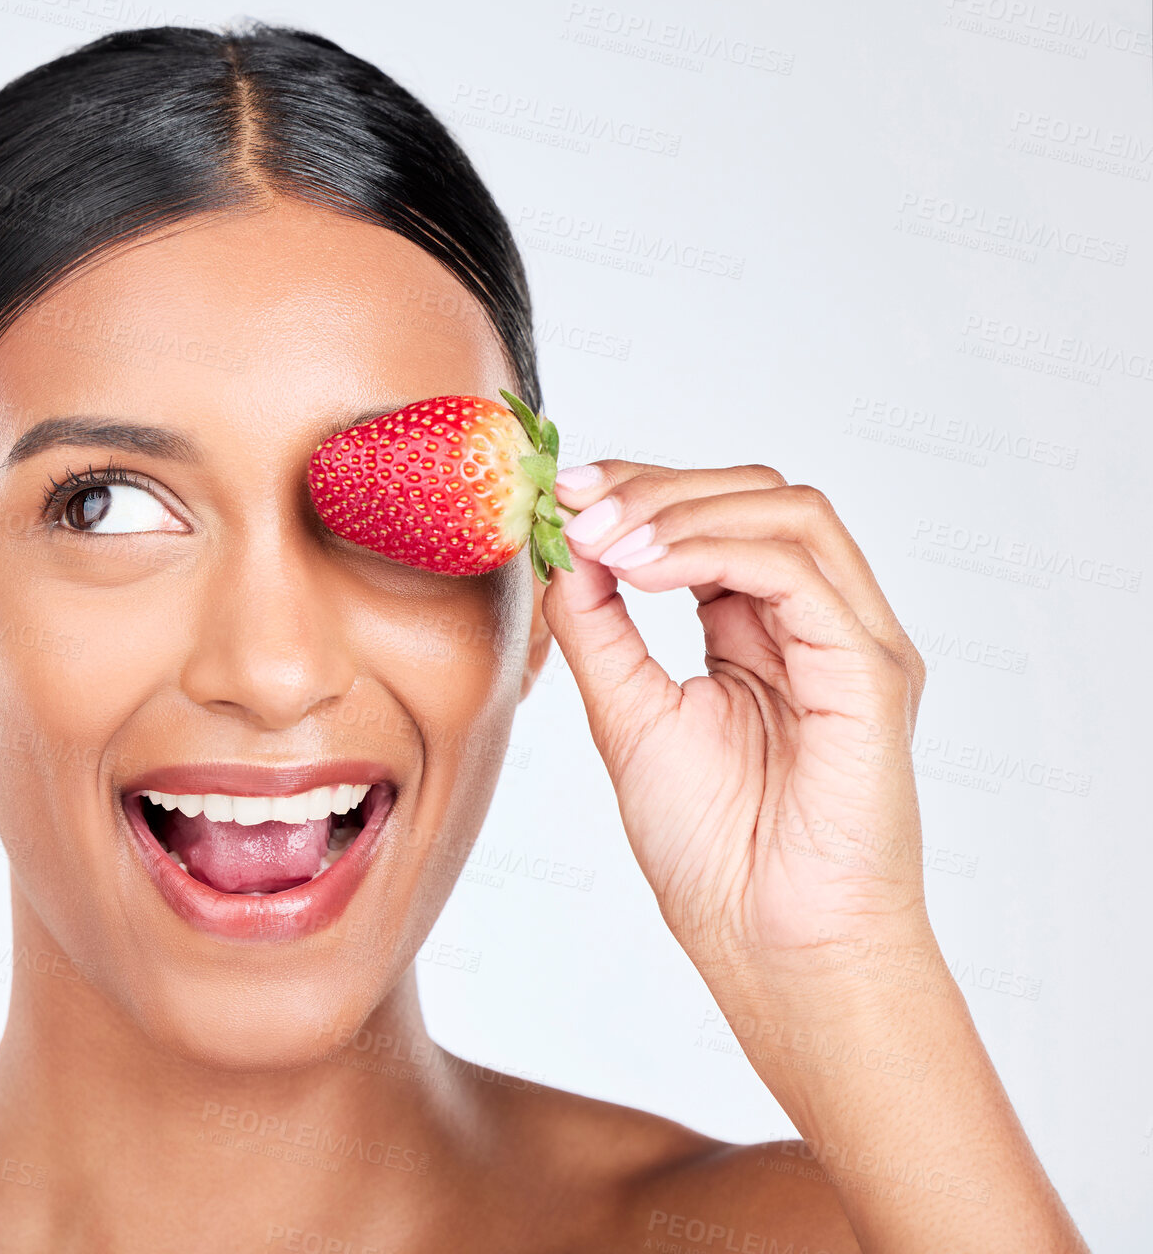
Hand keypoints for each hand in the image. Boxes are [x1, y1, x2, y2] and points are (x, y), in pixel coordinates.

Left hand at [543, 462, 930, 981]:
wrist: (768, 948)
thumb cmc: (712, 853)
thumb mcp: (629, 715)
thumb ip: (600, 629)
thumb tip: (565, 549)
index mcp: (765, 634)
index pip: (717, 521)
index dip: (641, 492)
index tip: (563, 493)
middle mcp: (819, 626)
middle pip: (756, 497)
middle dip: (656, 486)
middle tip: (576, 502)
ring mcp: (854, 643)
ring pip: (789, 513)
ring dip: (682, 509)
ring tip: (604, 536)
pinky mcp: (872, 673)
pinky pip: (796, 571)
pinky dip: (711, 551)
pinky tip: (640, 569)